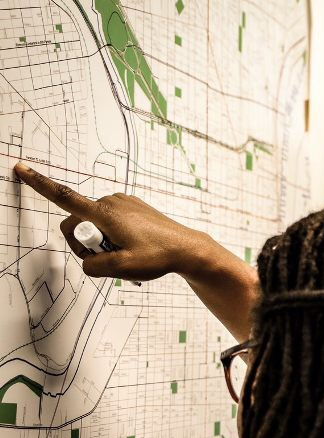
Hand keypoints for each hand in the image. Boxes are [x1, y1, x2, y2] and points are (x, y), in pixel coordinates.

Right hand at [13, 163, 212, 281]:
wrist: (187, 249)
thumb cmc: (159, 256)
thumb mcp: (121, 268)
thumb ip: (93, 266)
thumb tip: (87, 260)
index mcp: (105, 213)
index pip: (64, 197)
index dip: (40, 184)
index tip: (21, 169)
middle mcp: (111, 202)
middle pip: (77, 224)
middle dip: (86, 244)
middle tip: (112, 259)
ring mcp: (122, 203)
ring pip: (94, 226)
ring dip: (102, 242)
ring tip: (128, 253)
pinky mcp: (131, 207)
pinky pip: (109, 222)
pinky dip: (113, 236)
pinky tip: (134, 247)